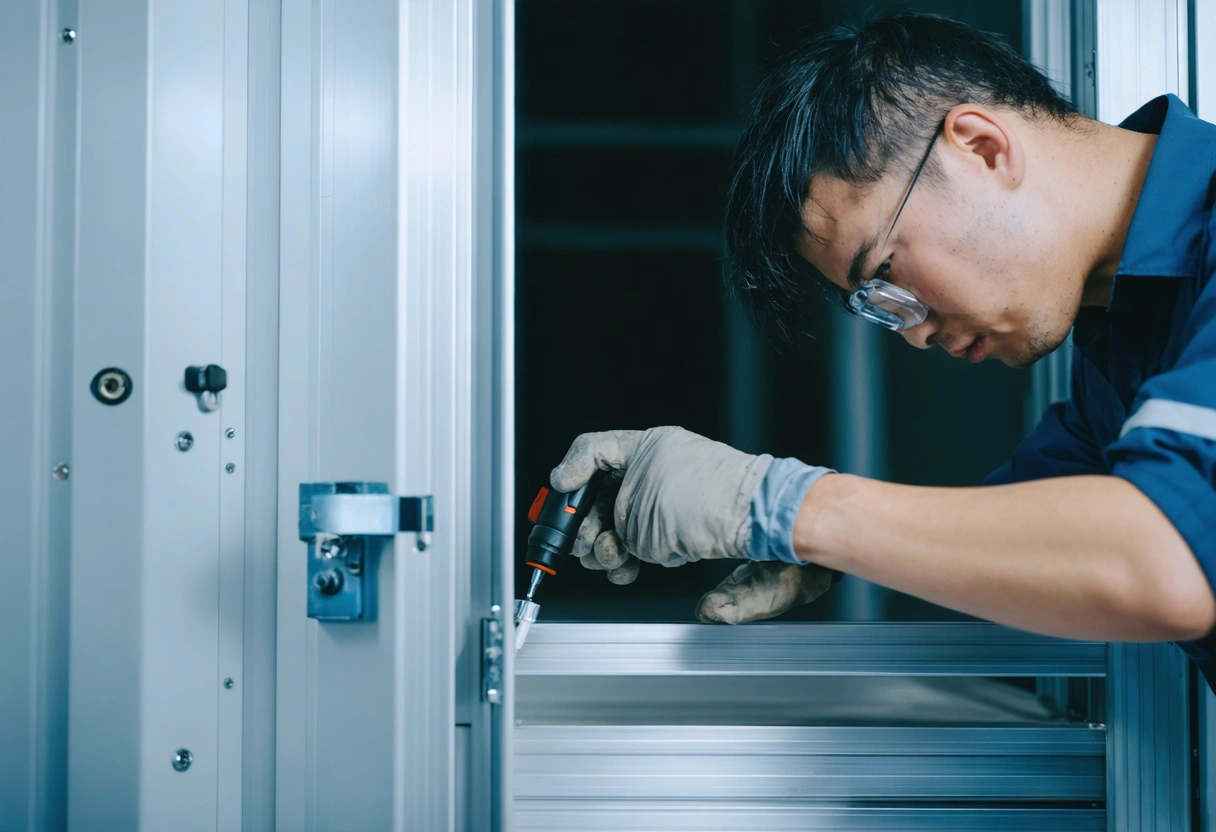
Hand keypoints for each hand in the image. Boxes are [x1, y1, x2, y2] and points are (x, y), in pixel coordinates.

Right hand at [551, 426, 837, 622]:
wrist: (762, 522)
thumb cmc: (709, 504)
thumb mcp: (641, 516)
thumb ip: (615, 526)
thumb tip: (612, 540)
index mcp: (647, 448)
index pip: (595, 449)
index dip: (571, 472)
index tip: (557, 494)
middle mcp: (660, 468)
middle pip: (605, 495)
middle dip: (590, 526)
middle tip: (585, 547)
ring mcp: (675, 496)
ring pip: (625, 523)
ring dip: (611, 548)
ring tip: (614, 562)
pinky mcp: (689, 524)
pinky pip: (649, 539)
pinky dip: (636, 557)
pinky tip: (631, 569)